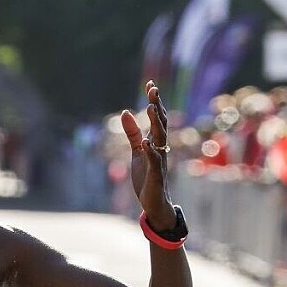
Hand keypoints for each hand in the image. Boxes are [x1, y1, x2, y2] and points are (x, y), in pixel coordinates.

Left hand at [120, 80, 175, 229]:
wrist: (154, 202)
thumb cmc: (147, 176)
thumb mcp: (137, 151)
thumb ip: (133, 133)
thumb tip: (126, 112)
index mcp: (156, 142)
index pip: (157, 118)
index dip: (154, 101)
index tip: (150, 84)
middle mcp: (161, 148)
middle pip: (160, 123)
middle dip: (157, 106)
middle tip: (153, 89)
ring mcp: (160, 160)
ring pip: (160, 139)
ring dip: (156, 124)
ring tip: (151, 108)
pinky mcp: (155, 174)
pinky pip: (155, 161)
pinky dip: (151, 151)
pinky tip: (146, 143)